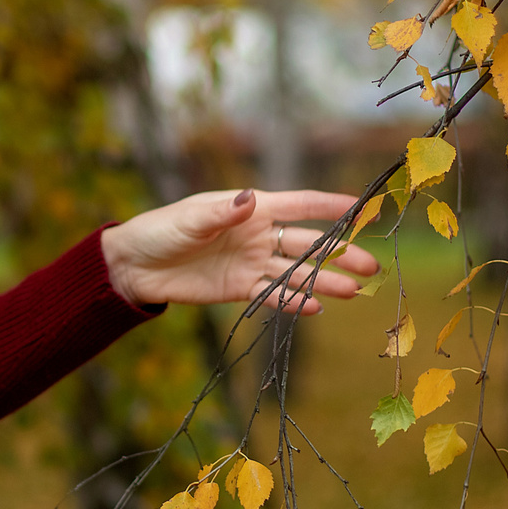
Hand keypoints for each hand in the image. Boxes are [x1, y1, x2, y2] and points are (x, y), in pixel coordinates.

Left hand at [100, 188, 381, 312]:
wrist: (136, 266)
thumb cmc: (161, 230)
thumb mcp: (190, 219)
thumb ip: (222, 214)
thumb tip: (249, 200)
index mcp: (251, 209)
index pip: (300, 205)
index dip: (331, 205)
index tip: (363, 206)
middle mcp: (258, 234)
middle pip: (308, 244)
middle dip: (340, 253)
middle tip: (370, 266)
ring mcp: (252, 262)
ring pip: (296, 272)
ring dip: (324, 281)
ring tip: (354, 291)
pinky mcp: (240, 288)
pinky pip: (272, 295)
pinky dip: (292, 302)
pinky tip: (315, 308)